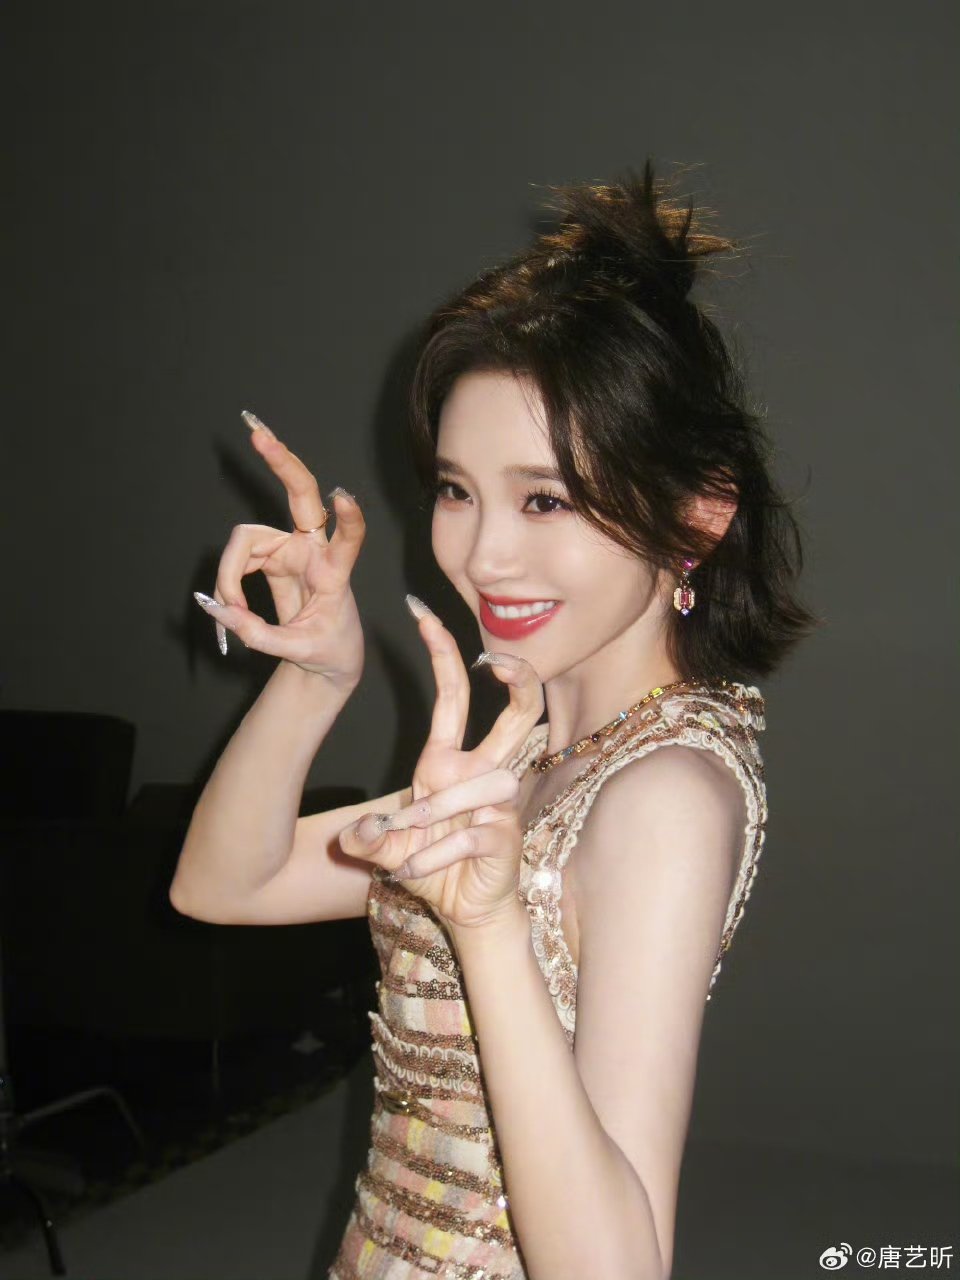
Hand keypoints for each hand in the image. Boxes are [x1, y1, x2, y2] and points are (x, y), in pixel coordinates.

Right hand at [193, 411, 364, 686]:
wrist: (328, 659)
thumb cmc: (328, 650)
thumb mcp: (297, 651)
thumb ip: (256, 633)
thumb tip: (214, 606)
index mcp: (335, 572)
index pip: (349, 538)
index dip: (348, 516)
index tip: (342, 495)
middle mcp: (315, 550)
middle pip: (301, 494)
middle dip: (280, 461)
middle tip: (255, 431)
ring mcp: (292, 548)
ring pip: (247, 539)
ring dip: (230, 573)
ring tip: (233, 613)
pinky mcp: (273, 556)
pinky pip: (238, 557)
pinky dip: (228, 582)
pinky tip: (231, 606)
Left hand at [338, 604, 543, 929]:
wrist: (464, 910)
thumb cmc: (429, 866)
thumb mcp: (382, 849)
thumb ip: (364, 839)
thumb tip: (355, 835)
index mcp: (449, 761)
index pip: (454, 694)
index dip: (442, 652)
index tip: (422, 613)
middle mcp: (482, 772)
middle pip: (519, 711)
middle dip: (517, 677)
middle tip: (495, 658)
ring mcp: (500, 802)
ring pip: (479, 785)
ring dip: (432, 819)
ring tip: (404, 854)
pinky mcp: (507, 833)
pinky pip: (467, 835)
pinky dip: (432, 856)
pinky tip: (416, 873)